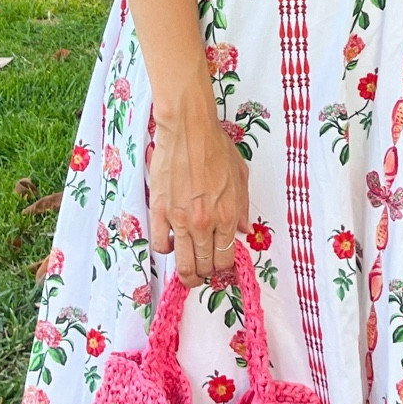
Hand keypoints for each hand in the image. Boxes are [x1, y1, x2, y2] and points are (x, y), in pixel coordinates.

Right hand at [148, 99, 250, 286]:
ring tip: (188, 273)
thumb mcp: (240, 176)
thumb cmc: (215, 147)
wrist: (188, 130)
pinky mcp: (159, 211)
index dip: (224, 268)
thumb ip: (243, 207)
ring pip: (182, 264)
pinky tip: (170, 243)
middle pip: (204, 265)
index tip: (221, 267)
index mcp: (227, 215)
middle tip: (204, 270)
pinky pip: (160, 244)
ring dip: (186, 273)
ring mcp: (180, 220)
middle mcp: (205, 223)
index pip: (226, 258)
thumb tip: (243, 230)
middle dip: (206, 273)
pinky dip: (165, 249)